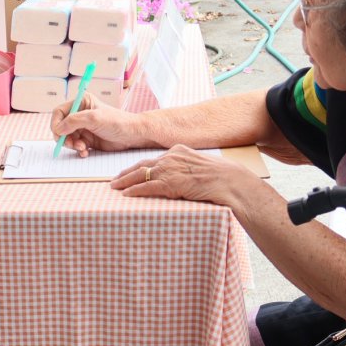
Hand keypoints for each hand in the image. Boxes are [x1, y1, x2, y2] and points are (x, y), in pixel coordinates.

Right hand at [50, 92, 142, 155]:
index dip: (56, 123)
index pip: (59, 112)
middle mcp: (81, 114)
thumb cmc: (117, 121)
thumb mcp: (93, 118)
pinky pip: (76, 146)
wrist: (132, 135)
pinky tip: (85, 152)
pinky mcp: (88, 139)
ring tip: (82, 148)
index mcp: (81, 103)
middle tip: (71, 144)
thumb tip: (57, 129)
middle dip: (64, 137)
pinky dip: (78, 150)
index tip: (58, 134)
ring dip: (72, 145)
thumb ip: (73, 121)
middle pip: (61, 127)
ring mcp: (84, 128)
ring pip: (67, 138)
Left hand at [111, 144, 245, 206]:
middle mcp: (172, 157)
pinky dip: (134, 190)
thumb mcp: (201, 167)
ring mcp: (171, 169)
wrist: (232, 182)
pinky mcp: (172, 183)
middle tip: (114, 179)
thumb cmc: (222, 177)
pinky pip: (148, 187)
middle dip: (127, 172)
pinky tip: (125, 194)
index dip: (139, 167)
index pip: (153, 159)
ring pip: (141, 175)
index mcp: (179, 150)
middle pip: (142, 164)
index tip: (130, 172)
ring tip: (114, 187)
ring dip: (125, 182)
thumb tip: (180, 179)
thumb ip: (186, 169)